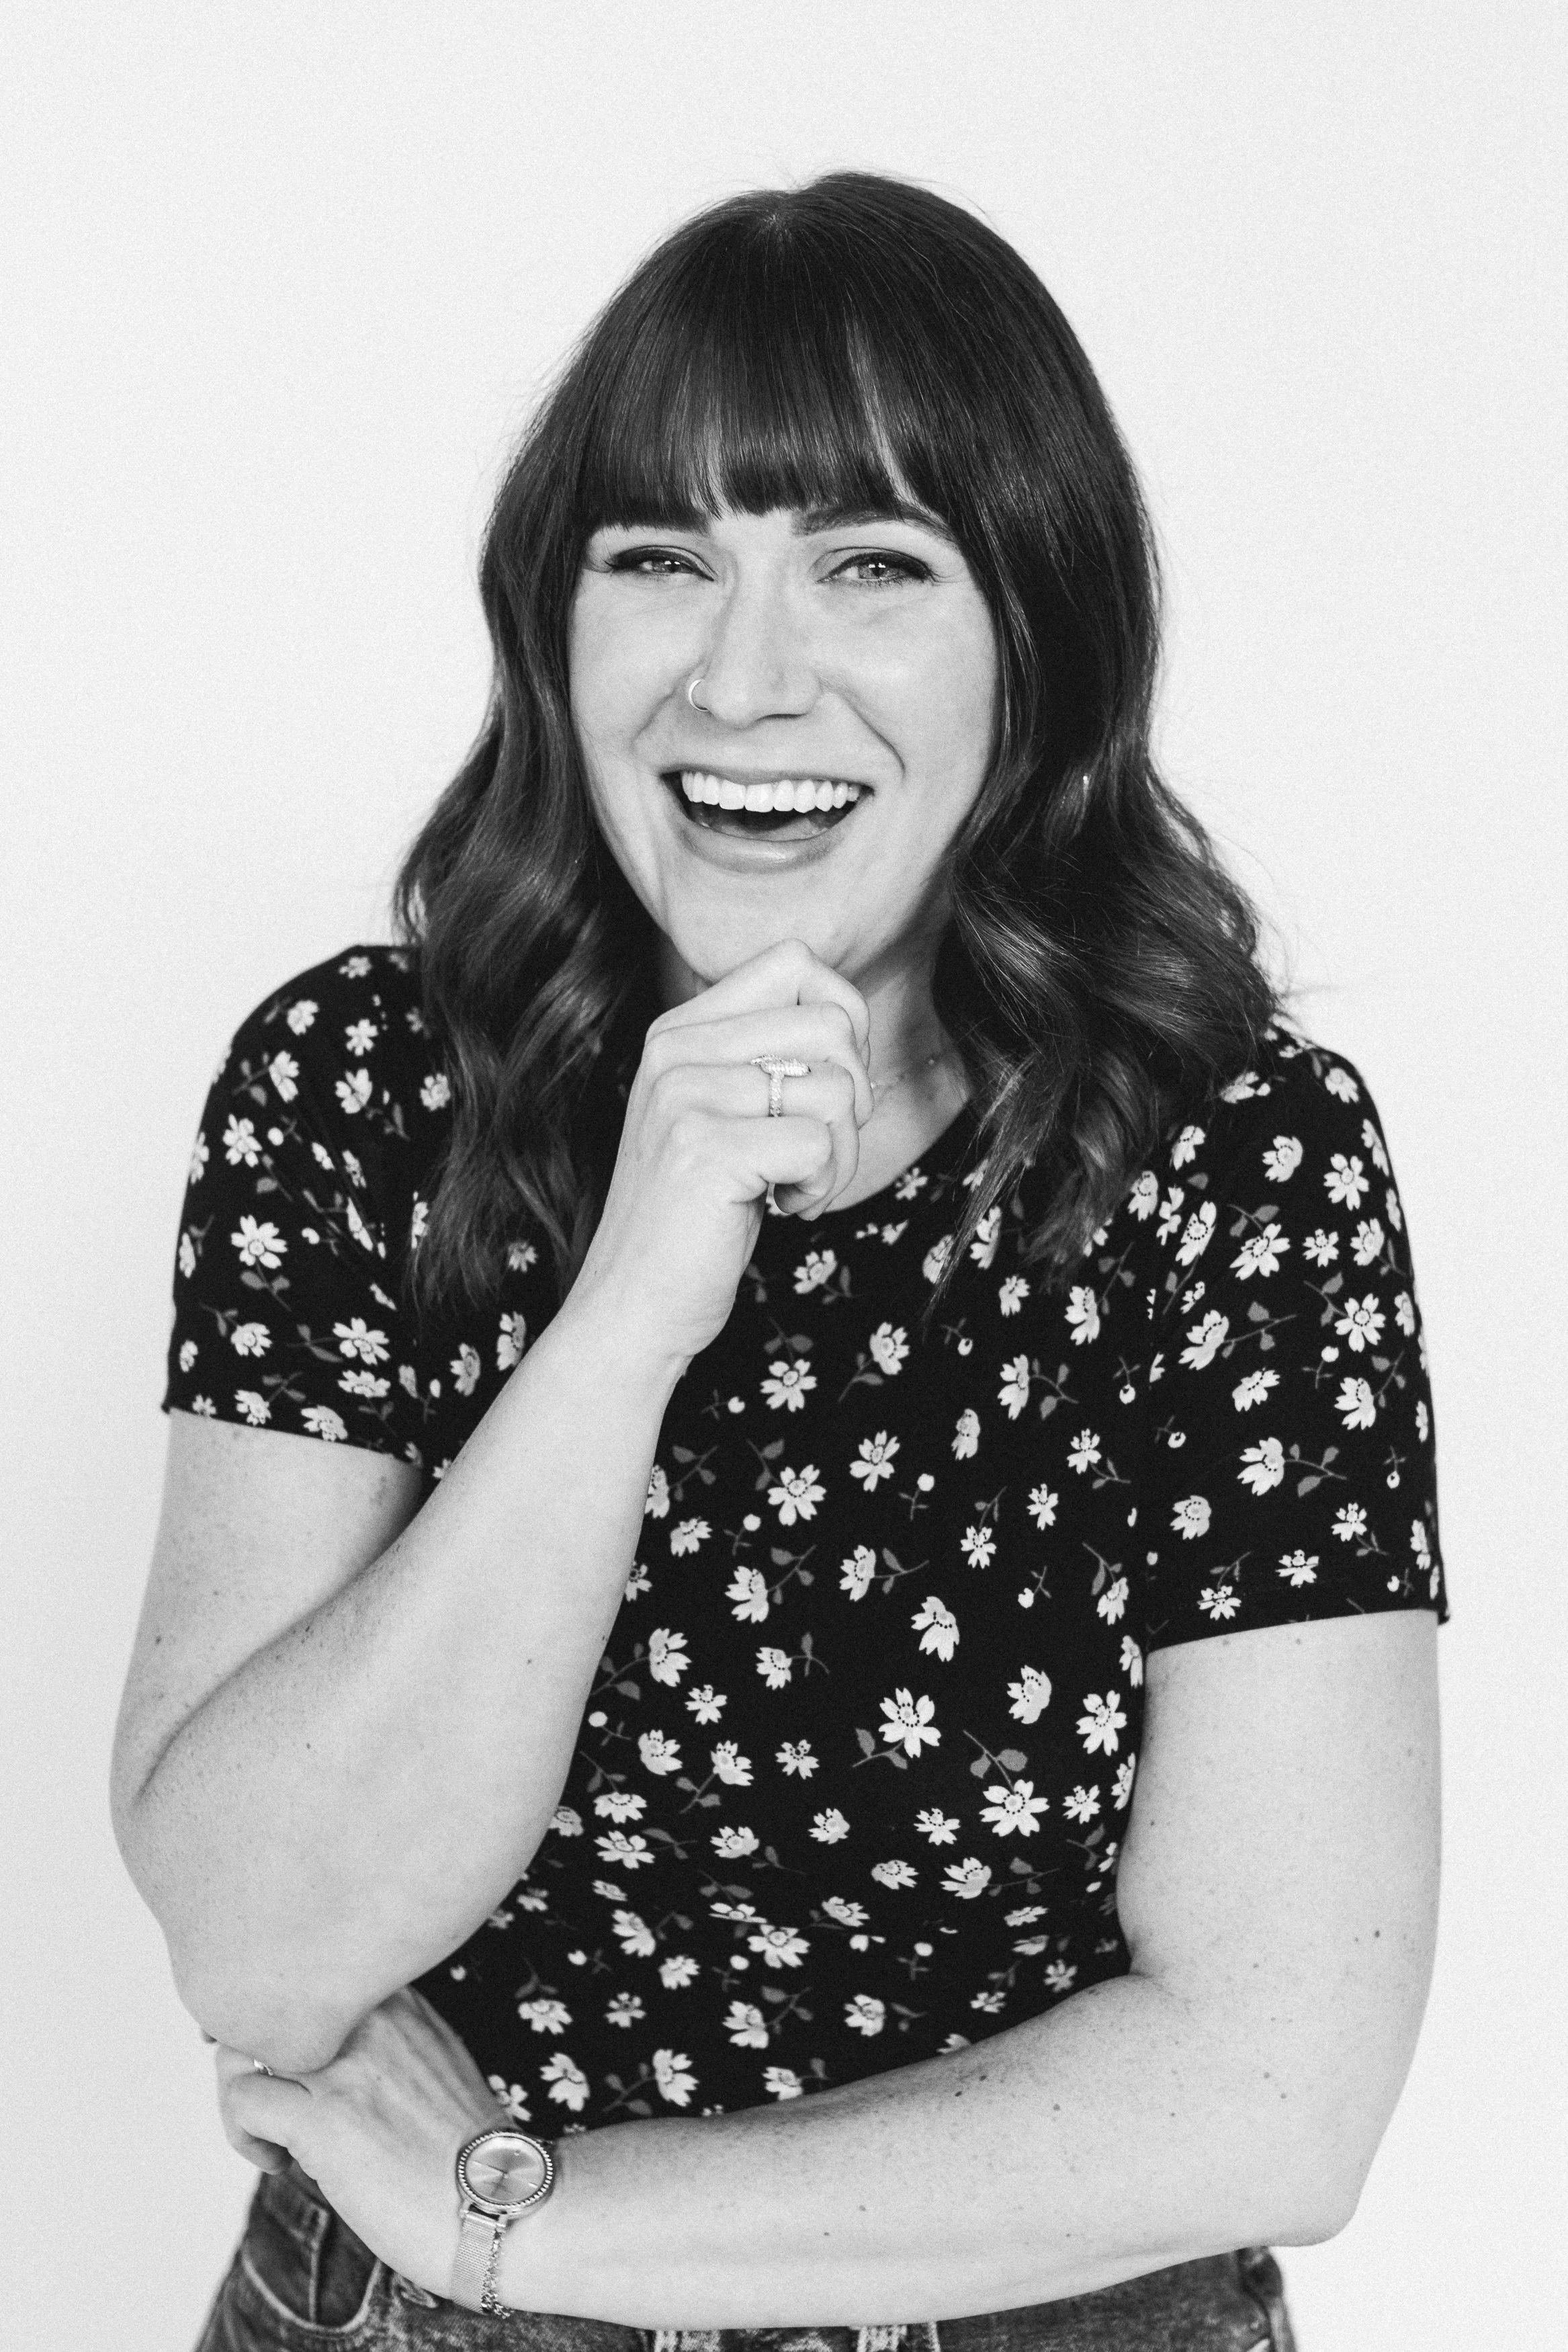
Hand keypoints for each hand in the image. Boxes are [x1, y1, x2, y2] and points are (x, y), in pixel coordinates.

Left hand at [217, 1987, 500, 2298]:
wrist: (498, 2202)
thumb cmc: (463, 2149)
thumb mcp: (435, 2060)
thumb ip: (383, 2039)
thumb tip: (318, 2052)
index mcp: (399, 1998)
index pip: (308, 1978)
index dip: (282, 2018)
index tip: (282, 2060)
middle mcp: (370, 2016)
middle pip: (268, 2003)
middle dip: (248, 2050)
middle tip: (261, 2097)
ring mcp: (346, 2064)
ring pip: (240, 2048)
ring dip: (239, 2093)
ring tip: (269, 2136)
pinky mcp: (323, 2118)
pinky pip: (241, 2100)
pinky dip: (242, 2134)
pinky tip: (276, 2162)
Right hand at [567, 939, 872, 1368]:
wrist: (634, 1306)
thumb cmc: (699, 1216)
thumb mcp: (722, 1114)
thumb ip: (763, 1055)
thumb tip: (849, 1017)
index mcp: (680, 1030)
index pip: (797, 961)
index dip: (841, 1022)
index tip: (817, 1089)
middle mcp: (676, 1050)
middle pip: (833, 1023)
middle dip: (852, 1099)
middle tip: (810, 1151)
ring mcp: (685, 1097)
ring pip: (837, 1088)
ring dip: (840, 1154)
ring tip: (791, 1186)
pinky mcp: (705, 1150)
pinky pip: (822, 1143)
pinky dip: (822, 1186)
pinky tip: (782, 1208)